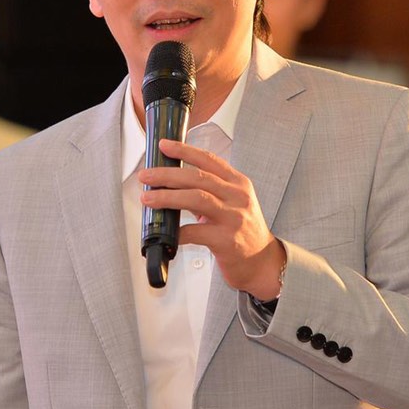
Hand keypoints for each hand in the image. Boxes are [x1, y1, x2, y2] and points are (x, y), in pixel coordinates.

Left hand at [138, 138, 284, 299]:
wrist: (262, 262)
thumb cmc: (242, 231)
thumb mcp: (232, 203)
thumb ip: (207, 192)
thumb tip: (171, 184)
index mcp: (238, 183)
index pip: (208, 160)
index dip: (184, 150)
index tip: (164, 145)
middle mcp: (237, 197)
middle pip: (198, 177)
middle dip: (167, 174)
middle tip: (146, 176)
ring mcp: (234, 218)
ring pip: (196, 198)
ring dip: (168, 197)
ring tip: (148, 198)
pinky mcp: (227, 240)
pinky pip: (196, 232)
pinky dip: (178, 231)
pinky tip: (166, 233)